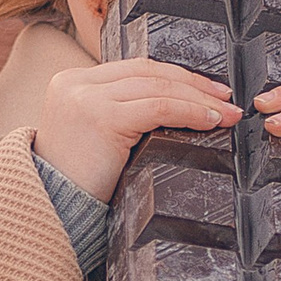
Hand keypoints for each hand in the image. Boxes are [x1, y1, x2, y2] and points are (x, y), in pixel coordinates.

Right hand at [33, 53, 240, 202]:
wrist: (54, 210)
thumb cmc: (80, 184)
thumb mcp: (97, 136)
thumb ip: (122, 112)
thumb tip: (178, 105)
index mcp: (73, 82)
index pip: (135, 69)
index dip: (176, 76)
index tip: (209, 89)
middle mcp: (76, 83)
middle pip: (148, 73)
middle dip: (194, 85)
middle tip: (226, 99)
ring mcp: (85, 97)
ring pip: (157, 87)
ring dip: (198, 100)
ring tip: (225, 113)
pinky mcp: (100, 117)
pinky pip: (158, 108)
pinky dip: (189, 113)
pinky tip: (210, 121)